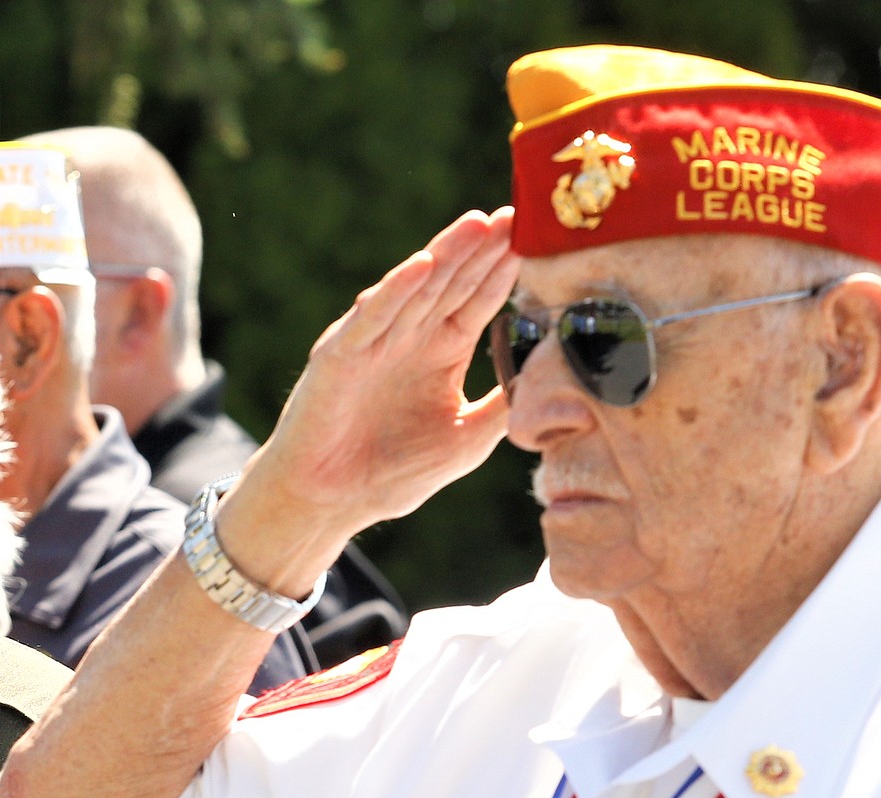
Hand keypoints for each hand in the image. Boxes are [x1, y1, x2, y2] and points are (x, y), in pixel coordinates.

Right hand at [242, 207, 518, 544]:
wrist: (331, 501)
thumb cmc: (394, 471)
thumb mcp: (466, 439)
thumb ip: (501, 407)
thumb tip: (549, 384)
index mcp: (442, 352)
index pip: (479, 301)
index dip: (505, 272)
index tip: (537, 240)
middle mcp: (410, 337)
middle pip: (453, 282)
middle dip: (483, 249)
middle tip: (517, 213)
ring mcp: (375, 340)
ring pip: (416, 289)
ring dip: (446, 255)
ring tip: (478, 223)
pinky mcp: (341, 355)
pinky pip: (372, 318)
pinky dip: (395, 292)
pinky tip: (420, 267)